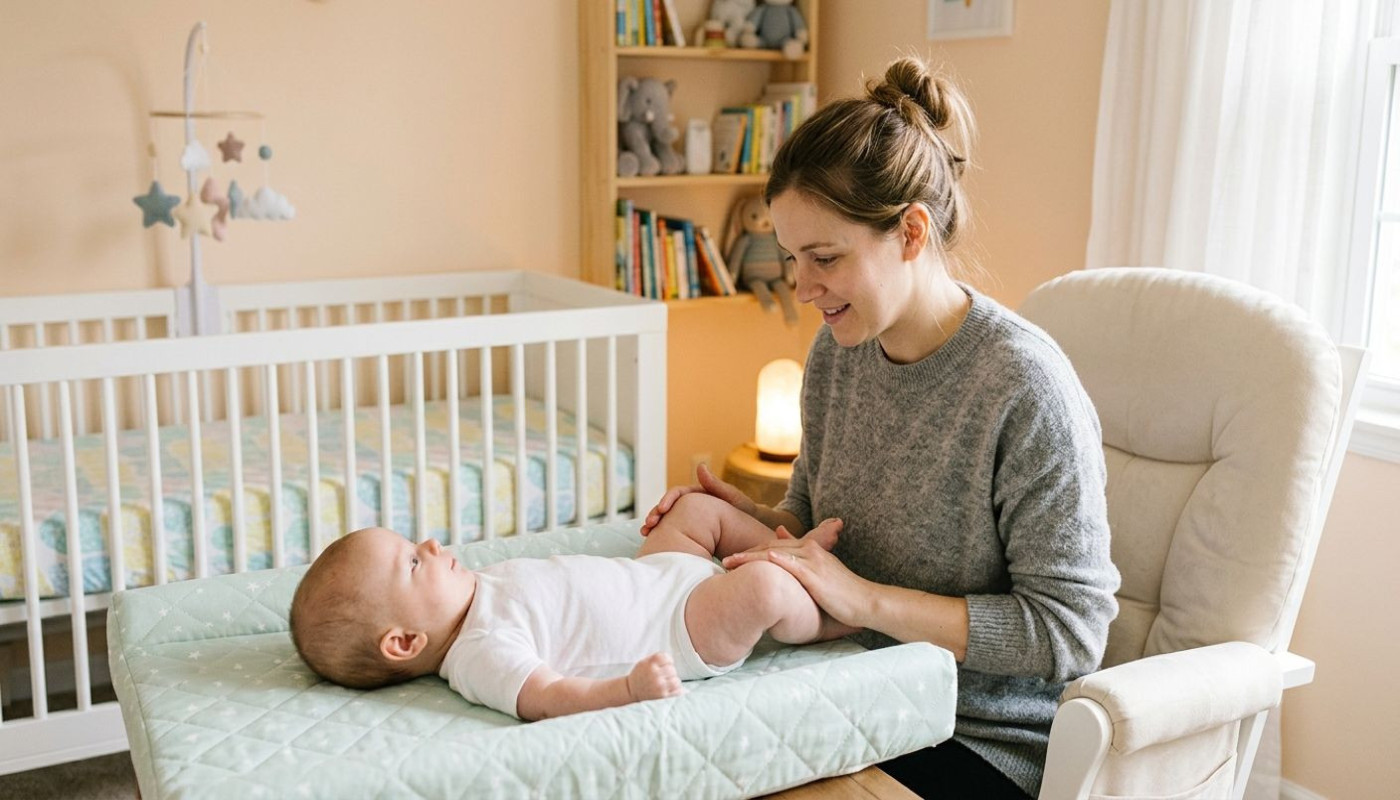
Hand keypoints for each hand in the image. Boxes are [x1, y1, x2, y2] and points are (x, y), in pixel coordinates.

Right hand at [626, 652, 682, 701]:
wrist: (631, 690)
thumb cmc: (639, 675)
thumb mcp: (643, 662)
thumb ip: (656, 658)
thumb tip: (671, 659)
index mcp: (650, 664)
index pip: (666, 658)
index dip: (668, 660)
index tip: (667, 663)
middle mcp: (655, 674)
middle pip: (672, 669)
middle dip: (670, 671)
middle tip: (665, 674)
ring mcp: (659, 685)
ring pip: (676, 680)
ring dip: (673, 680)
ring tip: (668, 682)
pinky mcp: (662, 695)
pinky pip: (677, 691)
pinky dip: (676, 689)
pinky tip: (671, 688)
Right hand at [639, 462, 757, 535]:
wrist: (751, 528)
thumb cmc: (744, 510)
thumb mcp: (732, 496)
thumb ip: (716, 484)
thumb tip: (700, 465)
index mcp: (697, 493)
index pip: (676, 493)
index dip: (667, 500)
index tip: (662, 510)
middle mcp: (690, 504)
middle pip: (667, 506)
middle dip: (655, 513)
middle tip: (648, 524)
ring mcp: (689, 517)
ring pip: (666, 519)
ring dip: (654, 524)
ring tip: (645, 533)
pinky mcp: (689, 530)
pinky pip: (672, 531)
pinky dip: (662, 535)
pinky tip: (653, 541)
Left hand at [723, 520, 869, 628]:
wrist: (865, 601)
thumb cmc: (842, 592)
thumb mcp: (820, 572)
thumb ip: (801, 558)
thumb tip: (779, 538)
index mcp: (810, 549)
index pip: (774, 546)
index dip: (752, 551)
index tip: (734, 558)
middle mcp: (810, 550)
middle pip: (769, 547)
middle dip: (745, 553)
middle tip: (724, 560)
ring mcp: (813, 561)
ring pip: (775, 554)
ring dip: (750, 558)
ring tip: (729, 563)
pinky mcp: (816, 575)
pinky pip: (793, 565)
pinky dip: (778, 560)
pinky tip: (764, 558)